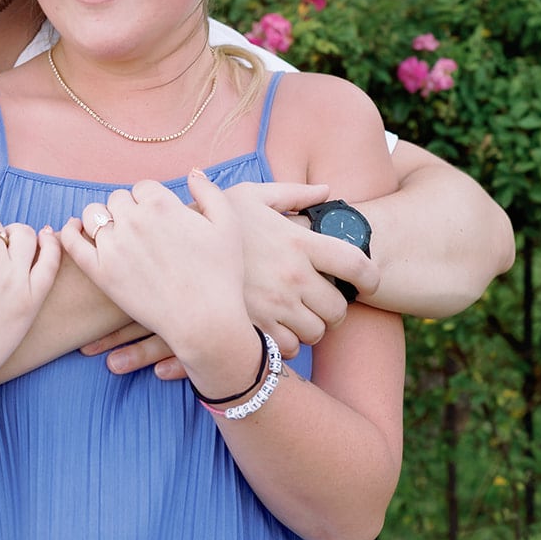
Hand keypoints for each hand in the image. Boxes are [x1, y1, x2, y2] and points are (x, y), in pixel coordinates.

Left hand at [61, 172, 255, 378]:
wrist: (204, 320)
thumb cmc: (220, 274)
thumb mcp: (228, 225)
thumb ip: (209, 192)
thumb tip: (191, 173)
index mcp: (161, 204)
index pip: (142, 188)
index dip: (150, 201)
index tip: (158, 218)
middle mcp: (133, 220)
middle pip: (118, 199)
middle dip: (128, 210)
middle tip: (141, 231)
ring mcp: (113, 246)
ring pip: (93, 215)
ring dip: (102, 219)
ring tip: (115, 233)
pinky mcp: (100, 272)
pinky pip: (72, 243)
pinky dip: (69, 232)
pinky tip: (73, 230)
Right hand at [222, 182, 380, 355]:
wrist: (169, 253)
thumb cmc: (209, 219)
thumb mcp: (250, 195)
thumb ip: (292, 193)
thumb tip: (327, 191)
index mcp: (298, 241)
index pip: (357, 264)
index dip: (371, 278)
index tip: (368, 283)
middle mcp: (293, 275)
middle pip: (339, 308)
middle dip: (334, 309)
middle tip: (320, 302)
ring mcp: (275, 305)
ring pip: (317, 332)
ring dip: (312, 328)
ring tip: (296, 316)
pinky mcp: (256, 328)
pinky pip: (290, 349)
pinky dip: (288, 344)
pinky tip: (276, 329)